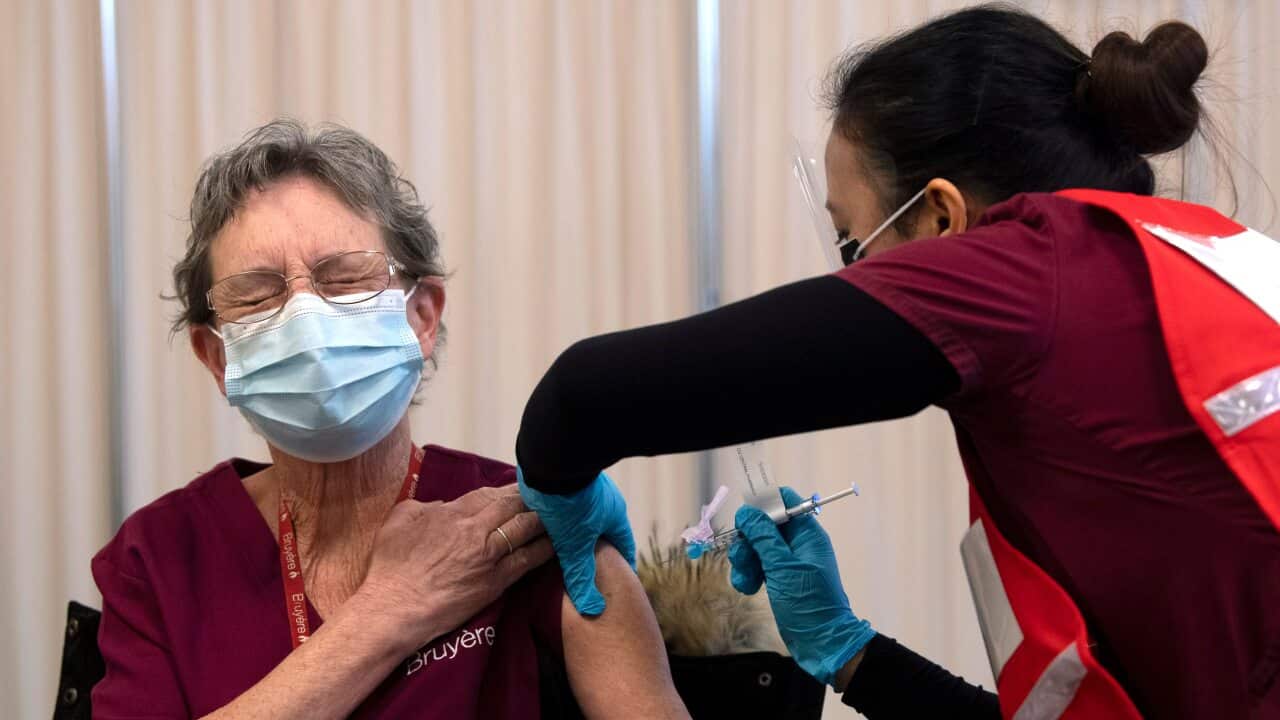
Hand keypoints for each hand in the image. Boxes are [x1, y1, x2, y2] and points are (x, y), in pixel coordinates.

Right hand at [359, 484, 553, 651]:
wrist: (394, 608)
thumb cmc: (390, 567)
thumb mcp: (400, 520)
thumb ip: (425, 507)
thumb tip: (443, 506)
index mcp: (453, 512)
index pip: (491, 493)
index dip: (511, 488)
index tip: (525, 485)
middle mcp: (476, 529)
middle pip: (514, 506)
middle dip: (534, 498)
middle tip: (551, 495)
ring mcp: (489, 556)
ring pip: (526, 528)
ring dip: (545, 519)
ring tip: (561, 514)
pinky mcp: (496, 582)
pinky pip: (528, 560)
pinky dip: (545, 548)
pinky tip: (559, 542)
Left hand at [517, 469, 635, 615]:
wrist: (550, 457)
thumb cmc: (568, 503)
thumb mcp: (574, 544)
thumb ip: (581, 576)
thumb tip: (593, 610)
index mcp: (614, 516)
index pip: (623, 546)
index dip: (622, 565)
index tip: (620, 580)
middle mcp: (605, 500)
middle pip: (604, 531)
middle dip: (597, 549)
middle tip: (588, 569)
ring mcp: (586, 487)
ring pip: (584, 516)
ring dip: (577, 531)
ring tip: (566, 549)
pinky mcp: (565, 478)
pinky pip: (567, 503)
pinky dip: (561, 517)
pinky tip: (547, 525)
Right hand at [728, 486, 875, 686]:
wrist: (822, 643)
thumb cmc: (810, 604)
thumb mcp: (783, 568)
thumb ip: (764, 538)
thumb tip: (747, 513)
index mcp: (807, 534)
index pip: (786, 501)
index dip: (763, 504)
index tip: (744, 519)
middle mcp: (798, 544)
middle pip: (764, 525)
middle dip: (748, 540)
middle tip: (743, 558)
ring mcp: (788, 562)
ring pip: (757, 546)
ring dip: (745, 560)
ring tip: (746, 580)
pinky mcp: (780, 578)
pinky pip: (758, 565)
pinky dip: (750, 573)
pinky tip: (749, 587)